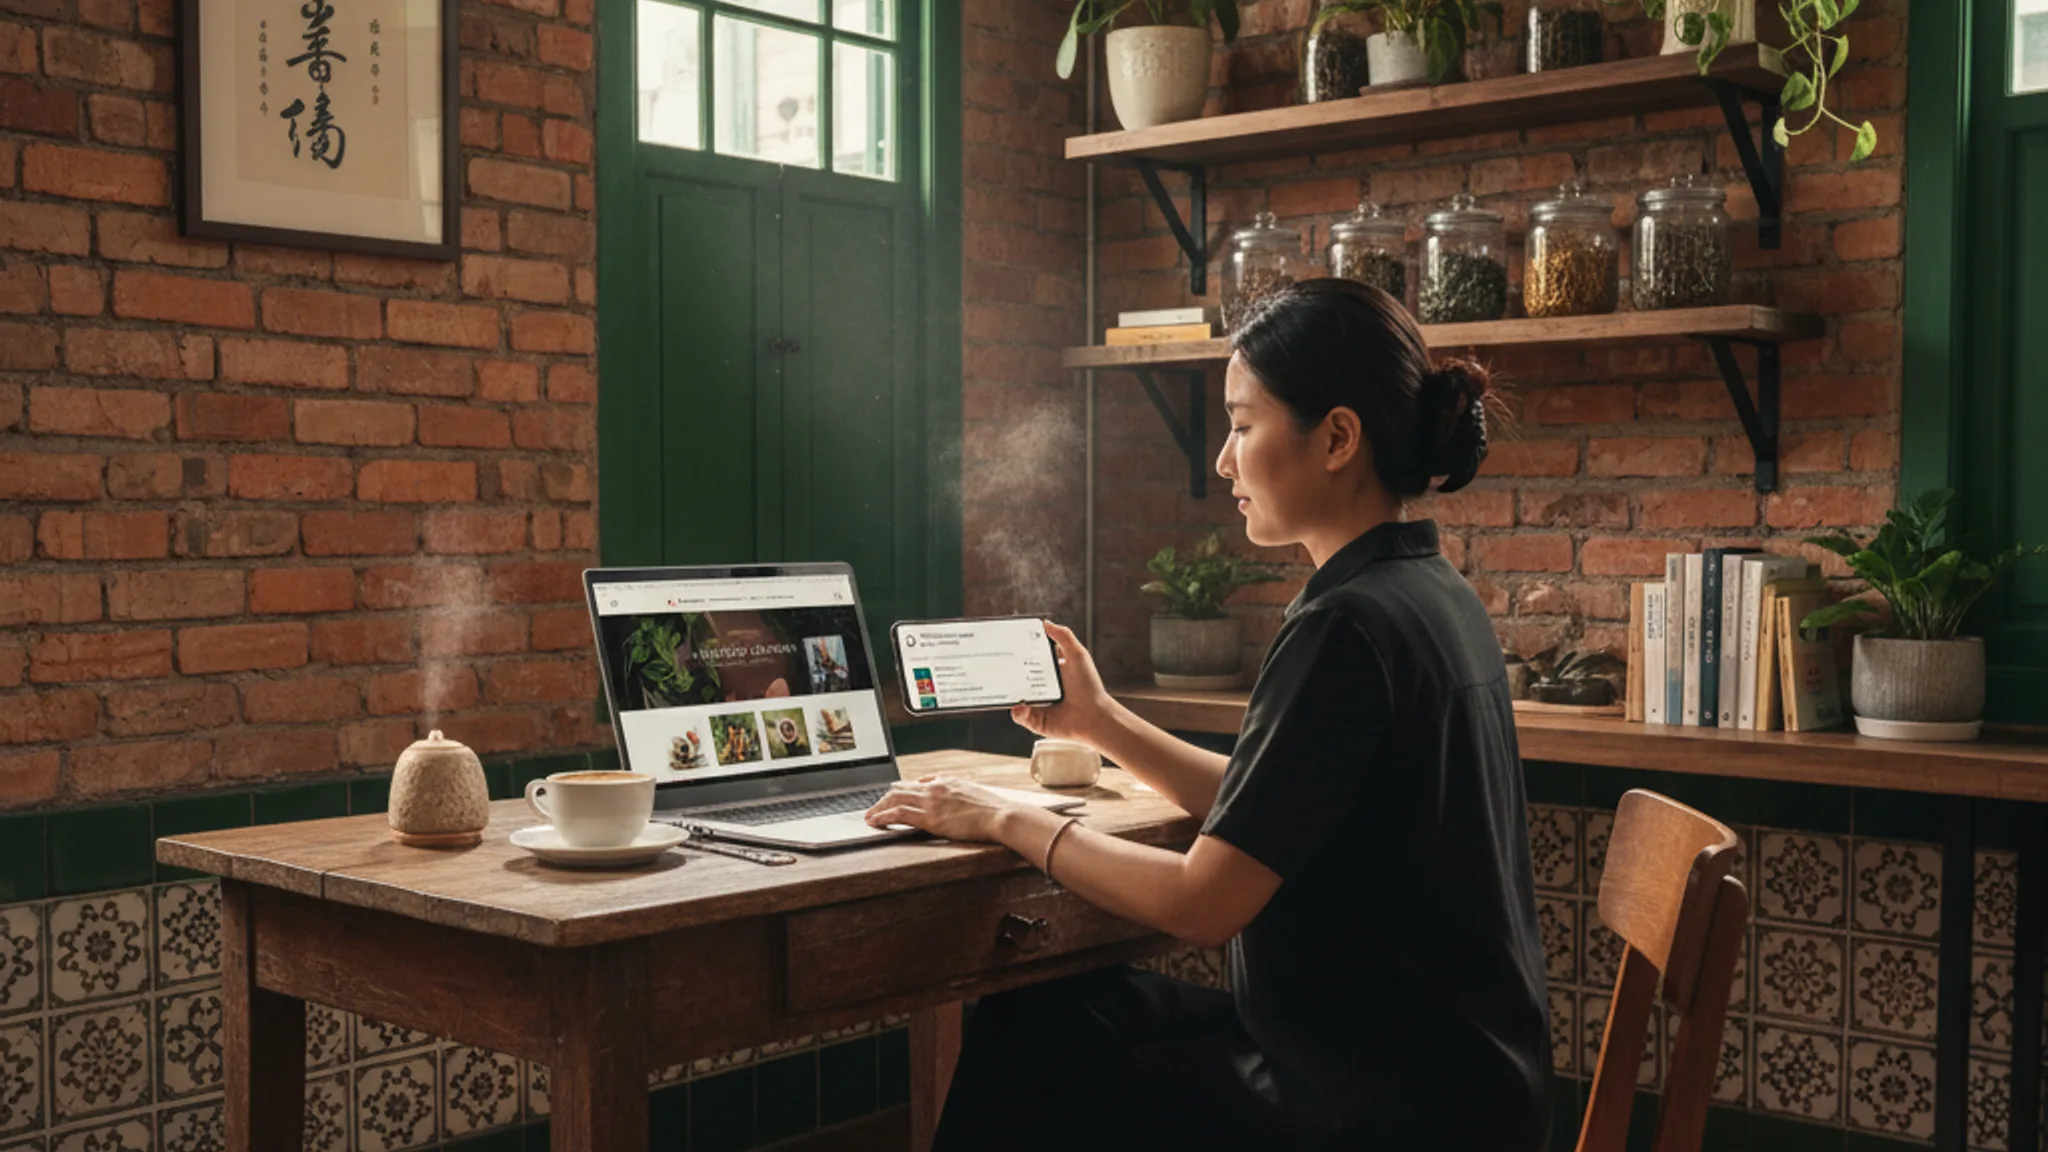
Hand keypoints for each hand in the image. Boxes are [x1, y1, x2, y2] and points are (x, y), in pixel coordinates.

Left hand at [864, 777, 1014, 842]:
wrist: (1000, 815)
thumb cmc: (992, 808)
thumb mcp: (973, 792)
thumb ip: (957, 790)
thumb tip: (949, 790)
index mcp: (946, 782)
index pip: (916, 783)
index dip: (902, 789)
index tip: (894, 794)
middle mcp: (934, 788)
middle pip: (901, 788)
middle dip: (885, 798)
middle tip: (875, 806)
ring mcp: (930, 802)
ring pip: (895, 799)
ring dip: (879, 807)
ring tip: (869, 816)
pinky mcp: (929, 818)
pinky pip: (899, 814)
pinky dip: (883, 816)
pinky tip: (875, 821)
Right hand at [1011, 621, 1113, 745]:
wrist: (1094, 717)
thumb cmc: (1090, 688)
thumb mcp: (1078, 655)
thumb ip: (1063, 636)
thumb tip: (1046, 622)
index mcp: (1051, 671)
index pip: (1030, 660)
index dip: (1019, 654)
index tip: (1010, 646)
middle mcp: (1042, 687)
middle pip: (1018, 677)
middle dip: (1008, 672)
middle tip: (1002, 666)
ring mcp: (1038, 704)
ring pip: (1015, 696)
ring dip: (1010, 692)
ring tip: (1012, 688)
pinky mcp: (1035, 720)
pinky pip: (1019, 715)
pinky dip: (1017, 711)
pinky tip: (1023, 705)